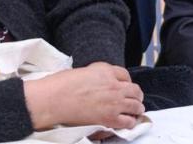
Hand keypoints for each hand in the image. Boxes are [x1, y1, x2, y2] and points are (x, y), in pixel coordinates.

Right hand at [23, 63, 143, 130]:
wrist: (55, 98)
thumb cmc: (62, 84)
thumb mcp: (83, 71)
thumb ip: (97, 75)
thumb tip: (100, 83)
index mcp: (106, 70)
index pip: (125, 74)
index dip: (127, 81)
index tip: (125, 86)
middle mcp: (114, 85)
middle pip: (135, 90)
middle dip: (136, 95)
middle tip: (135, 99)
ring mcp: (114, 102)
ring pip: (136, 105)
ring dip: (137, 108)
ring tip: (136, 111)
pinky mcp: (110, 118)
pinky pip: (128, 121)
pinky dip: (130, 122)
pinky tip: (128, 122)